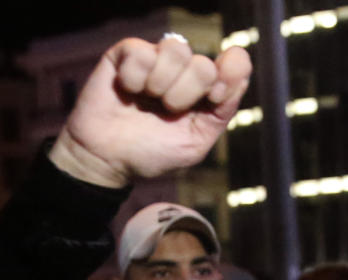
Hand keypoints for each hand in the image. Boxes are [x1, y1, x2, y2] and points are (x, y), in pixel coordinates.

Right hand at [49, 36, 251, 186]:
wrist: (107, 160)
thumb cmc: (151, 153)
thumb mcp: (195, 143)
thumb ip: (222, 110)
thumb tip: (240, 70)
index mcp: (206, 90)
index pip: (236, 63)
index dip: (230, 77)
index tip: (214, 98)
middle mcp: (184, 70)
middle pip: (204, 64)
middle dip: (186, 95)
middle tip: (167, 110)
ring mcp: (156, 59)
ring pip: (176, 50)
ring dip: (162, 85)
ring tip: (147, 100)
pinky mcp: (126, 53)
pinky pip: (142, 51)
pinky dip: (134, 78)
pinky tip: (127, 91)